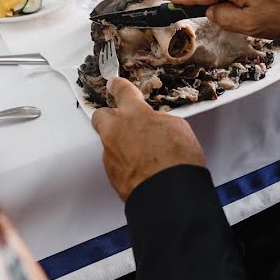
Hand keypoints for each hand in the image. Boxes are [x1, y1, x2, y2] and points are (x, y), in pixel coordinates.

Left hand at [92, 77, 205, 200]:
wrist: (169, 195)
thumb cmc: (176, 162)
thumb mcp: (178, 129)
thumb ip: (160, 121)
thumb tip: (156, 125)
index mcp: (133, 114)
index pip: (122, 91)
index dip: (118, 86)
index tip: (115, 84)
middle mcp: (116, 131)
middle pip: (101, 115)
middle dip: (111, 115)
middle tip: (124, 119)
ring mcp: (111, 154)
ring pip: (108, 141)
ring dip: (120, 142)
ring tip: (141, 151)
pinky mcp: (111, 174)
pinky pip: (114, 161)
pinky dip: (124, 162)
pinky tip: (141, 167)